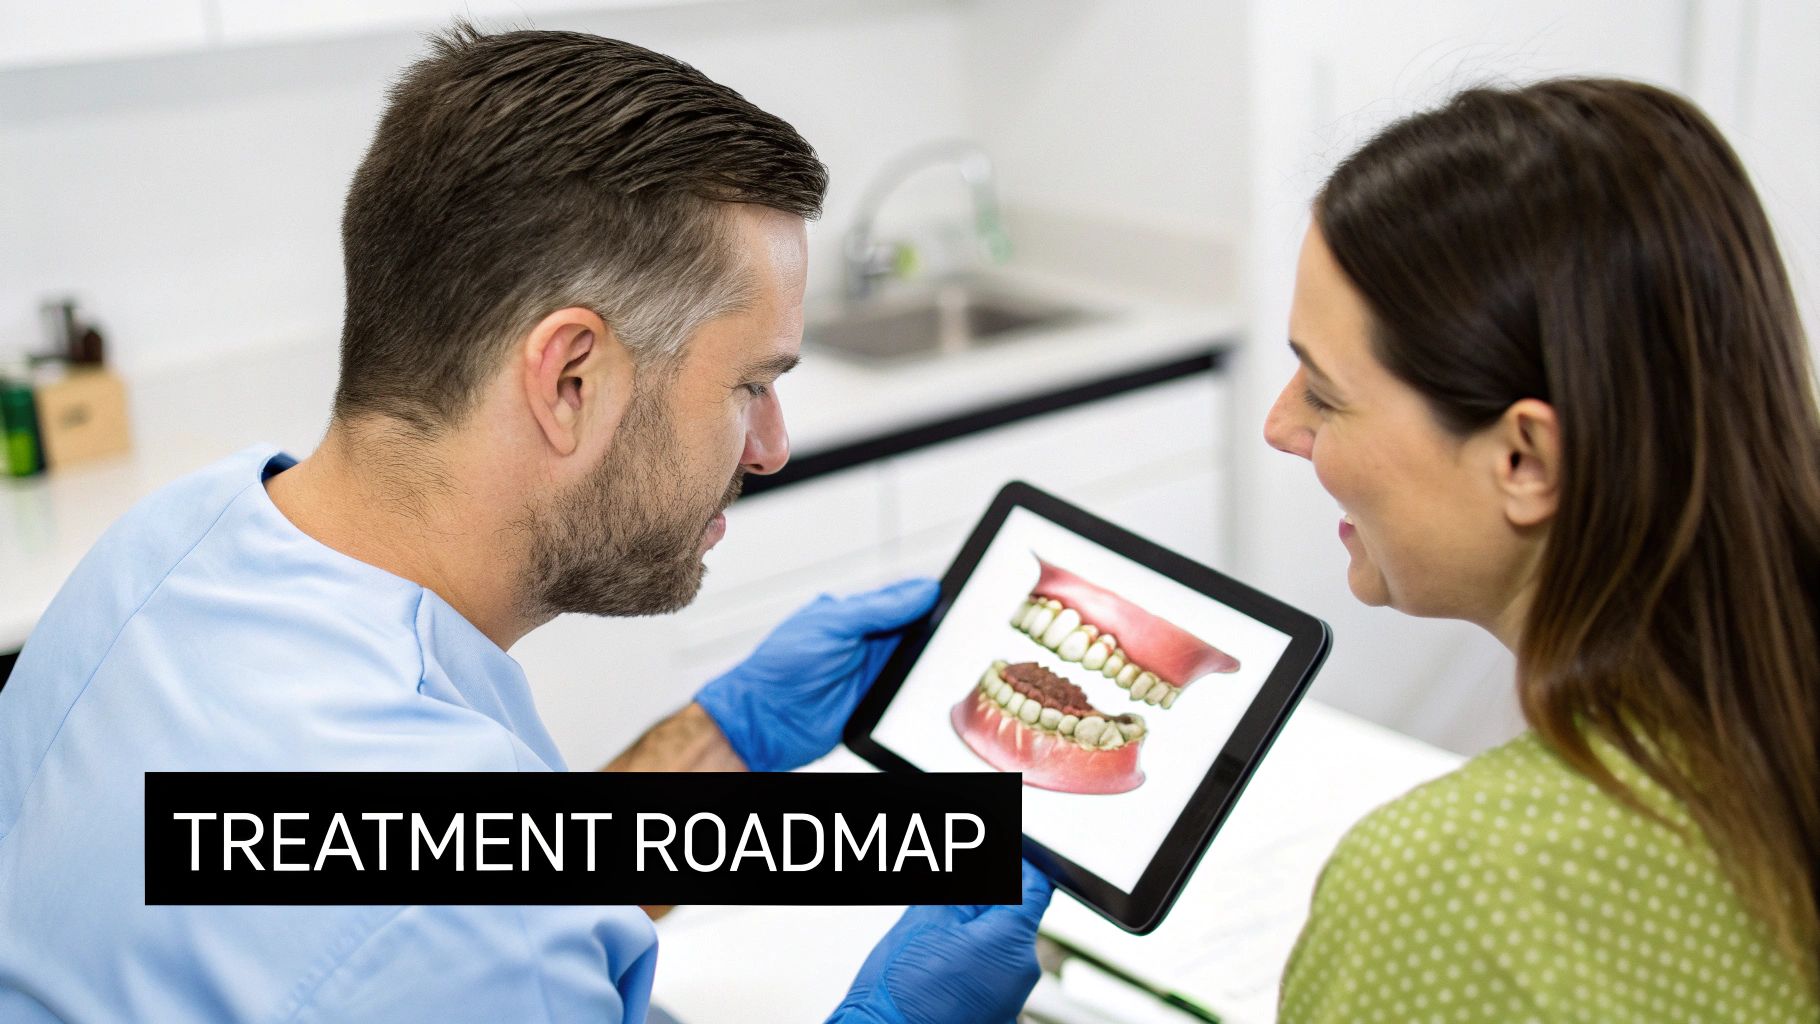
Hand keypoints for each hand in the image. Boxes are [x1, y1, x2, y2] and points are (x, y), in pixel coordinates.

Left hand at [694, 578, 938, 771]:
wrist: (767, 720)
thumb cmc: (783, 666)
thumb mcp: (833, 623)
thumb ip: (878, 608)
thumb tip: (921, 592)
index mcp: (852, 614)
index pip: (898, 599)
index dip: (924, 597)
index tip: (948, 594)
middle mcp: (865, 641)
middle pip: (913, 629)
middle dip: (932, 627)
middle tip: (953, 624)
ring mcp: (872, 672)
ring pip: (915, 659)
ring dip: (926, 657)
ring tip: (942, 652)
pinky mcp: (878, 701)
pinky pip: (909, 690)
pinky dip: (919, 686)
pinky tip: (927, 680)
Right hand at [830, 861, 1053, 1023]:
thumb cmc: (897, 994)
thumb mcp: (925, 920)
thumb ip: (958, 887)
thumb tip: (977, 863)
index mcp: (1010, 944)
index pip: (1034, 887)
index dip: (1016, 865)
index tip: (1000, 855)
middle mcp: (1020, 977)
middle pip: (1013, 920)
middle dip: (984, 904)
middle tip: (948, 899)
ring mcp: (1009, 1004)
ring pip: (998, 951)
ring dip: (973, 936)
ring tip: (933, 939)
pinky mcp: (994, 1019)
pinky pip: (989, 980)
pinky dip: (970, 965)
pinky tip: (937, 967)